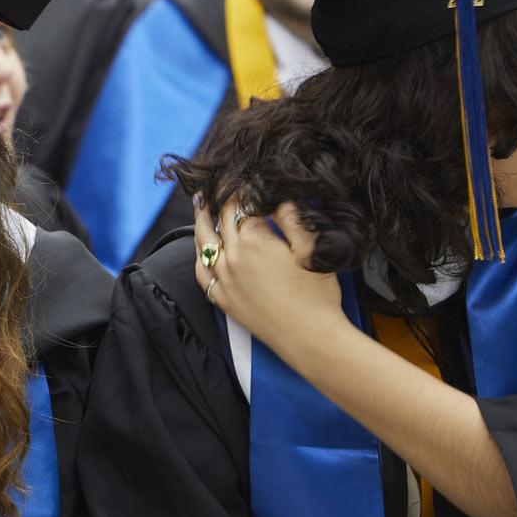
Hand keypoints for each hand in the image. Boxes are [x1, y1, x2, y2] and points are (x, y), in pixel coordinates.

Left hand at [194, 197, 348, 356]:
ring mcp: (223, 279)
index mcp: (254, 241)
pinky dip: (199, 256)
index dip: (243, 190)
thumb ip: (292, 218)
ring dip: (201, 219)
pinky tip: (201, 249)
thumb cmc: (316, 295)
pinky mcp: (222, 299)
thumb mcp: (311, 249)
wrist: (310, 338)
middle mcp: (232, 257)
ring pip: (204, 242)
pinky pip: (201, 273)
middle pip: (220, 219)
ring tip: (199, 203)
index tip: (243, 179)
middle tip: (216, 183)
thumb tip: (276, 197)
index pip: (242, 206)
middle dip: (219, 198)